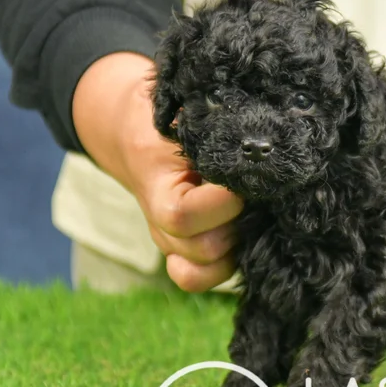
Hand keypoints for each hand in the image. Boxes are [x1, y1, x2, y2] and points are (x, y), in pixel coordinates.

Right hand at [72, 52, 243, 291]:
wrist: (131, 133)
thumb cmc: (163, 117)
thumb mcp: (181, 109)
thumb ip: (211, 122)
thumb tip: (254, 127)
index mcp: (155, 186)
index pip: (184, 216)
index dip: (222, 202)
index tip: (243, 177)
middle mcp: (160, 224)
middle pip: (204, 250)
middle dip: (238, 223)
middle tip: (253, 193)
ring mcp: (171, 243)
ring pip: (207, 269)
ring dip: (238, 244)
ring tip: (249, 211)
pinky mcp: (186, 251)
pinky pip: (200, 278)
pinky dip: (225, 266)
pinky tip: (243, 234)